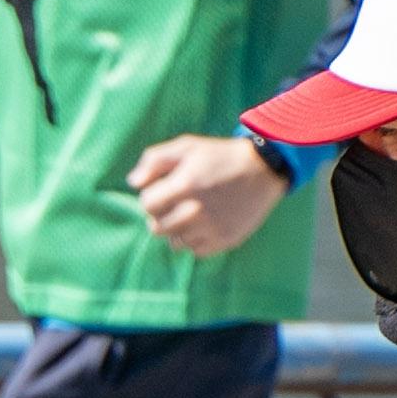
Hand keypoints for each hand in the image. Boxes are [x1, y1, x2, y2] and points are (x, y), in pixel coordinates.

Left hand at [127, 129, 289, 256]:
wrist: (263, 170)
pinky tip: (204, 224)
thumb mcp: (188, 146)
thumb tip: (133, 182)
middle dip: (161, 215)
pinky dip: (196, 240)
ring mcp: (212, 228)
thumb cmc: (220, 156)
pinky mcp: (225, 240)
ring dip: (177, 230)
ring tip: (190, 214)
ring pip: (175, 243)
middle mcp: (197, 211)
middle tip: (175, 204)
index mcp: (185, 185)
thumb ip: (155, 160)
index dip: (152, 197)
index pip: (147, 205)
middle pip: (157, 228)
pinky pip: (196, 251)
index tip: (164, 190)